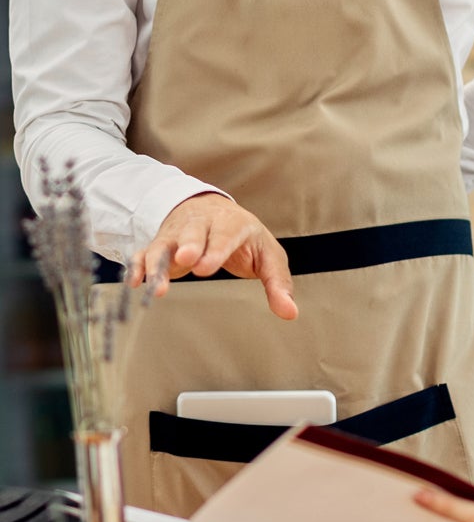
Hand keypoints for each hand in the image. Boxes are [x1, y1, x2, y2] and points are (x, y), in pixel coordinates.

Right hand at [134, 192, 296, 318]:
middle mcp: (201, 224)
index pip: (224, 236)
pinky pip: (145, 253)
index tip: (205, 267)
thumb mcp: (268, 256)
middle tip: (184, 262)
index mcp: (232, 225)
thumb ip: (278, 284)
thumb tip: (290, 313)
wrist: (211, 208)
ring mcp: (177, 234)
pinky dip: (137, 266)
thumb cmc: (244, 237)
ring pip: (164, 245)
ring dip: (158, 264)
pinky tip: (133, 283)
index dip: (215, 251)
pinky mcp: (160, 244)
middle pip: (191, 234)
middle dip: (187, 247)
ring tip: (155, 286)